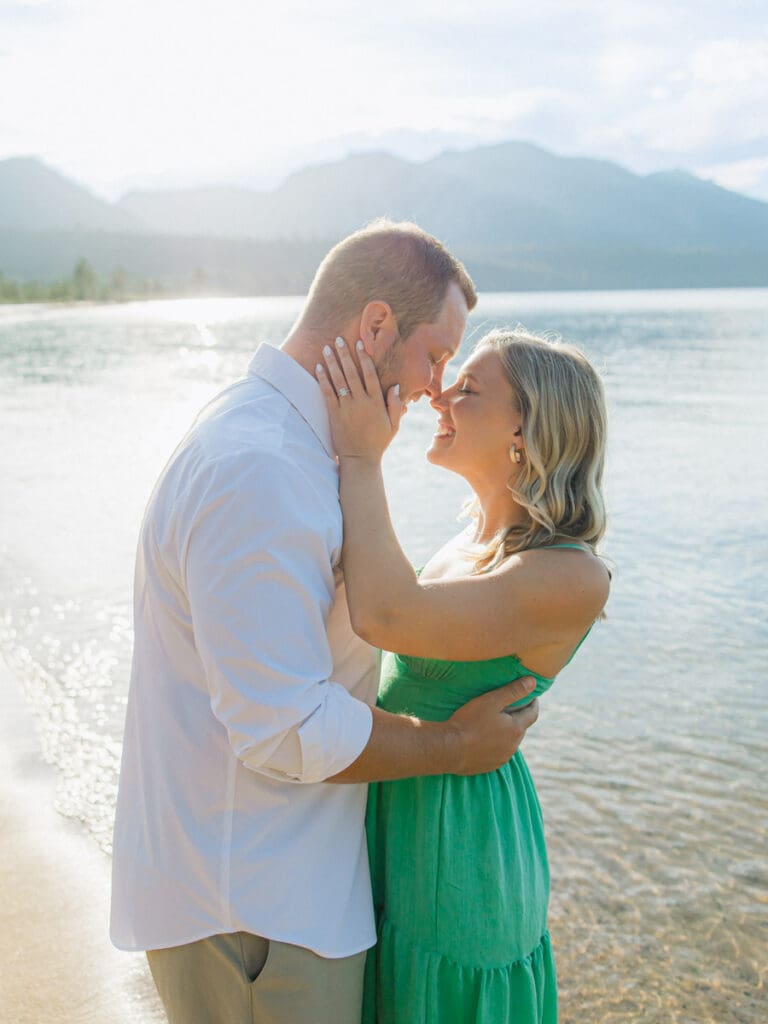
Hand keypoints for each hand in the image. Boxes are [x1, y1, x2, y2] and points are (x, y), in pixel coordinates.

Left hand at [316, 337, 404, 459]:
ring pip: (339, 380)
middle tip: (339, 339)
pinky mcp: (334, 415)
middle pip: (352, 373)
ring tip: (327, 347)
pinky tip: (318, 367)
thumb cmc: (378, 442)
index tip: (360, 343)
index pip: (370, 374)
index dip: (364, 358)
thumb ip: (396, 405)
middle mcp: (362, 402)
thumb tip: (396, 386)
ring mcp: (347, 408)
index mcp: (376, 402)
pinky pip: (328, 393)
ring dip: (332, 362)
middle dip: (345, 354)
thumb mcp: (393, 425)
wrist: (360, 460)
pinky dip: (323, 379)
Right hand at [446, 677, 538, 774]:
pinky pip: (498, 753)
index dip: (533, 703)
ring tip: (494, 723)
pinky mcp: (490, 766)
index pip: (532, 714)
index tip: (531, 697)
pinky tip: (483, 739)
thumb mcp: (491, 701)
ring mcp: (502, 758)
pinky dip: (495, 745)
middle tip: (508, 707)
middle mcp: (513, 746)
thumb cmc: (469, 721)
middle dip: (517, 718)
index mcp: (516, 729)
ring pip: (509, 742)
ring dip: (506, 733)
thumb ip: (513, 691)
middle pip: (520, 728)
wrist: (449, 749)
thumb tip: (533, 682)